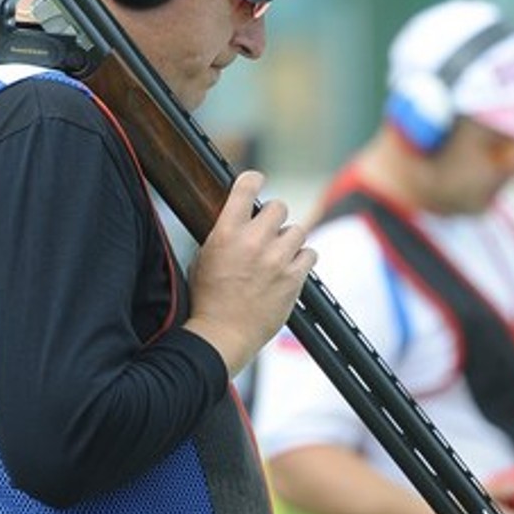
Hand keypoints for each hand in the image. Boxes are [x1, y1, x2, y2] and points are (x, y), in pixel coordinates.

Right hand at [184, 170, 315, 374]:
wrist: (222, 334)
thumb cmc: (208, 298)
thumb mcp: (203, 257)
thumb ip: (223, 233)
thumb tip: (238, 217)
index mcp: (226, 233)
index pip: (246, 187)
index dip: (254, 180)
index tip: (256, 180)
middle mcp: (253, 241)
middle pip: (278, 207)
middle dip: (273, 217)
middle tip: (267, 230)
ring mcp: (276, 260)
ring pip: (297, 231)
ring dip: (288, 239)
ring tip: (278, 254)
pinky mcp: (293, 279)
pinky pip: (310, 254)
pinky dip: (301, 259)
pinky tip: (290, 267)